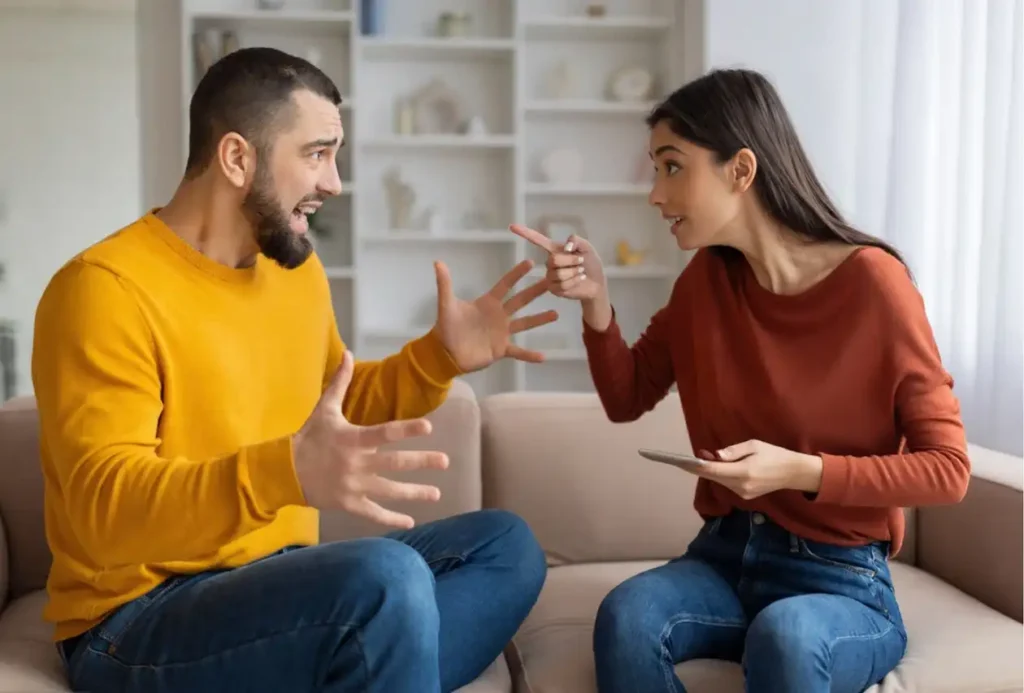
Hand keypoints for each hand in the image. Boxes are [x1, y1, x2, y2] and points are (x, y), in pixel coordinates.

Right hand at [292, 351, 449, 528]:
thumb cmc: (309, 438)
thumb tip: (348, 353)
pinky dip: (391, 519)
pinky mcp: (348, 503)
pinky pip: (373, 513)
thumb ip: (340, 383)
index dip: (406, 430)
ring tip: (437, 493)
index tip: (429, 428)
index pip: (384, 433)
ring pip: (389, 490)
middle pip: (394, 463)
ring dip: (415, 493)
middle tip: (445, 461)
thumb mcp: (324, 409)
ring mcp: (353, 486)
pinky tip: (411, 521)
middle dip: (422, 462)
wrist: (285, 472)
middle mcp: (355, 463)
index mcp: (352, 439)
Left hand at [430, 258, 557, 372]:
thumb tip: (438, 262)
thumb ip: (444, 284)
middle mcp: (499, 316)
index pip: (505, 285)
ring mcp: (502, 333)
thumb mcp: (446, 305)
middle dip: (535, 291)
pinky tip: (543, 357)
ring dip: (539, 319)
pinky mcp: (501, 349)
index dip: (516, 274)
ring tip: (556, 313)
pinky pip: (518, 352)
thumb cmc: (447, 327)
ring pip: (524, 324)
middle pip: (521, 300)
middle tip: (552, 281)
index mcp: (488, 303)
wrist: (444, 353)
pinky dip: (529, 355)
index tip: (530, 263)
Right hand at [509, 224, 606, 301]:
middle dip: (570, 261)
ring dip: (574, 272)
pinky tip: (579, 280)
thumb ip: (576, 241)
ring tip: (581, 272)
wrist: (597, 282)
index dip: (525, 233)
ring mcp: (550, 276)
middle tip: (581, 262)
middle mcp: (549, 263)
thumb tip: (566, 247)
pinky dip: (575, 281)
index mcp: (554, 249)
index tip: (512, 226)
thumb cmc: (590, 263)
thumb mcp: (587, 247)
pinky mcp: (554, 289)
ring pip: (559, 274)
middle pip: (553, 260)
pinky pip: (562, 285)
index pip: (537, 240)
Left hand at [687, 441, 823, 499]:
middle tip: (690, 457)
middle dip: (701, 467)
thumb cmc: (774, 454)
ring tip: (704, 458)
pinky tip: (719, 467)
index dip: (696, 466)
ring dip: (711, 471)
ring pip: (719, 481)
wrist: (793, 473)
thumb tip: (715, 456)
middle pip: (714, 477)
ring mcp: (743, 493)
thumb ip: (733, 451)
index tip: (682, 461)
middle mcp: (741, 486)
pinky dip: (721, 476)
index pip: (714, 470)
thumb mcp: (754, 445)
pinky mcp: (745, 496)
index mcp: (743, 472)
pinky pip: (727, 484)